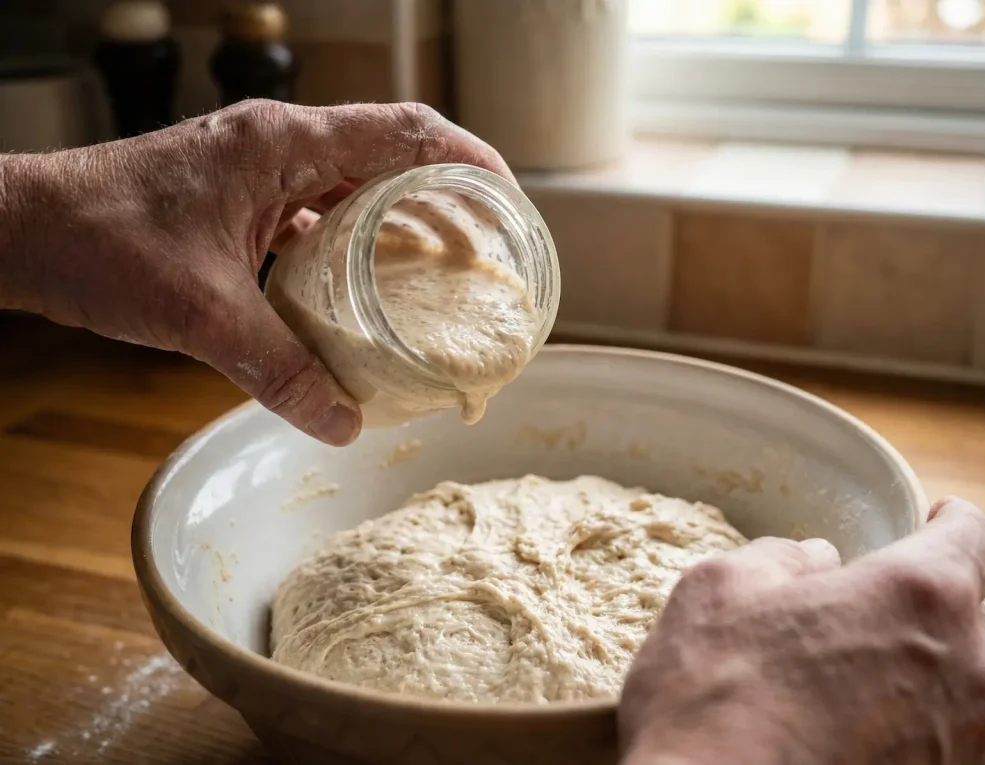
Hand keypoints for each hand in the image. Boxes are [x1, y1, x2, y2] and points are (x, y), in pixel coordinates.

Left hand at [0, 100, 511, 445]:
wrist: (20, 230)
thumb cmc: (97, 242)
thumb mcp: (202, 315)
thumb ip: (280, 370)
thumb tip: (344, 425)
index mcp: (283, 145)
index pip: (405, 132)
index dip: (470, 162)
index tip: (509, 203)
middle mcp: (279, 146)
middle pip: (391, 159)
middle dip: (446, 203)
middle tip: (485, 255)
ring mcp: (258, 171)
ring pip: (354, 189)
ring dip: (399, 226)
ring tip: (440, 276)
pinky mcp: (240, 200)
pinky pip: (317, 215)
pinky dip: (350, 249)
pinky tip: (363, 294)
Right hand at [619, 497, 984, 764]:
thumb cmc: (712, 701)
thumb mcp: (720, 589)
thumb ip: (782, 558)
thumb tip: (815, 562)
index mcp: (918, 595)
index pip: (976, 537)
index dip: (955, 522)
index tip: (938, 521)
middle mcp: (969, 671)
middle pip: (974, 619)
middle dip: (926, 610)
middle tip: (858, 622)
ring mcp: (972, 747)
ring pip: (967, 690)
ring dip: (923, 677)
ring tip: (848, 692)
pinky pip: (953, 749)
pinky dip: (917, 736)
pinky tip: (852, 742)